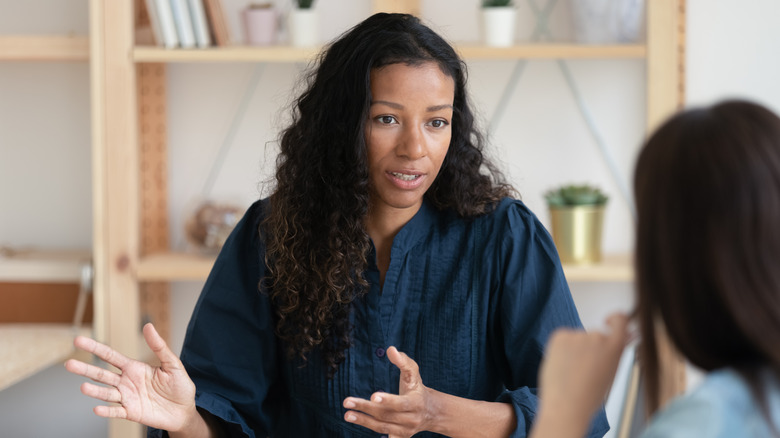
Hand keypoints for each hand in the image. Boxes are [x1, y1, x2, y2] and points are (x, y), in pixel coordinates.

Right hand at [65, 323, 197, 432]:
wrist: (185, 411)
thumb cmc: (180, 386)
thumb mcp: (172, 364)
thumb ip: (159, 347)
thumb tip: (148, 326)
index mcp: (134, 368)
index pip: (110, 356)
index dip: (95, 348)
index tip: (79, 341)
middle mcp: (126, 382)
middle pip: (102, 374)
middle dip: (86, 369)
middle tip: (69, 364)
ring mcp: (127, 398)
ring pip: (106, 393)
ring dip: (95, 391)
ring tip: (83, 388)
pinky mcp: (131, 413)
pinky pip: (116, 412)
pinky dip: (107, 411)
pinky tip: (97, 409)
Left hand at [343, 346, 433, 437]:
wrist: (431, 411)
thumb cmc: (417, 388)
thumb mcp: (414, 373)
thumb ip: (403, 361)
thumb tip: (390, 349)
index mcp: (416, 403)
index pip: (401, 404)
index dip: (388, 400)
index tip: (373, 396)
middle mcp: (412, 419)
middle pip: (386, 415)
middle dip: (366, 408)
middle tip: (347, 402)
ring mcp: (406, 431)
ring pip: (382, 427)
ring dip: (363, 421)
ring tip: (347, 414)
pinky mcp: (400, 437)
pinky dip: (374, 436)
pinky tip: (359, 425)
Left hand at [531, 313, 629, 437]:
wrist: (566, 406)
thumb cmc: (589, 396)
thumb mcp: (611, 372)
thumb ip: (617, 351)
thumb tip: (629, 334)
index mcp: (615, 346)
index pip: (620, 319)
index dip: (614, 319)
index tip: (607, 321)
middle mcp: (598, 336)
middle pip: (594, 335)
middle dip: (589, 348)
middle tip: (582, 370)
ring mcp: (578, 334)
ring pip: (577, 339)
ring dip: (573, 350)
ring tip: (571, 372)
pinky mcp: (560, 335)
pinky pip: (562, 338)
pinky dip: (560, 349)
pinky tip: (561, 366)